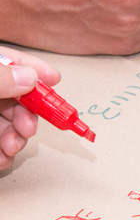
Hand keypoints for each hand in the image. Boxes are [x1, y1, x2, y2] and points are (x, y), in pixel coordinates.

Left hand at [0, 46, 60, 170]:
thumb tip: (30, 78)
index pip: (8, 60)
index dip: (32, 67)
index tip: (54, 78)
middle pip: (12, 97)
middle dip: (27, 115)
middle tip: (27, 128)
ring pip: (6, 123)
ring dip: (16, 139)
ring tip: (11, 149)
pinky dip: (3, 153)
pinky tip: (2, 159)